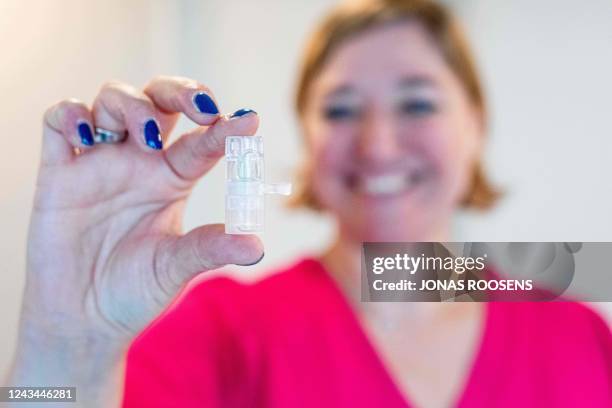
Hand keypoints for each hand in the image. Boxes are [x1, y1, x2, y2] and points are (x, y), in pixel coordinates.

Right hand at [22, 76, 262, 345]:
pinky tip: (87, 137)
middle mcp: (140, 161)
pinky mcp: (58, 171)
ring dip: (132, 105)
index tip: (250, 122)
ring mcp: (99, 161)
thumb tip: (257, 246)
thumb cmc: (134, 291)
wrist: (82, 319)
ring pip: (113, 98)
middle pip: (160, 99)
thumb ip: (211, 249)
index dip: (226, 127)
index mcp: (174, 179)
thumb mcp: (175, 267)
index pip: (203, 140)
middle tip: (200, 108)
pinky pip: (58, 120)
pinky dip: (72, 115)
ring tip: (145, 138)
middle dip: (180, 91)